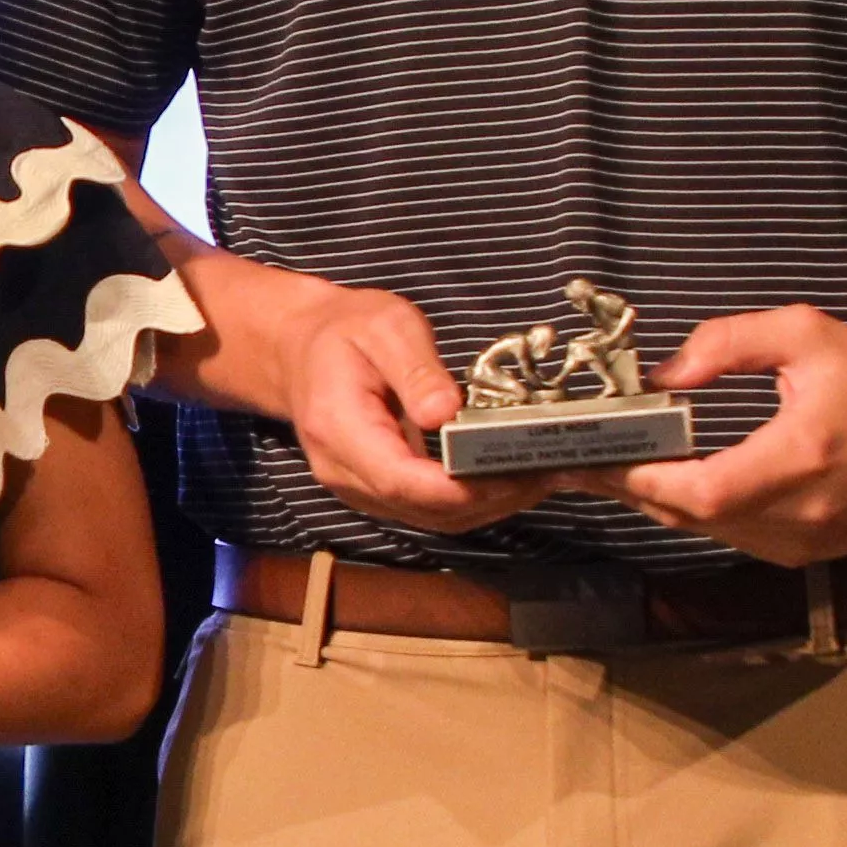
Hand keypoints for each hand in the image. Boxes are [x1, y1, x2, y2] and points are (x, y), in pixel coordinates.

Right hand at [251, 272, 547, 539]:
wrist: (299, 350)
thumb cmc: (343, 332)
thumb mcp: (383, 327)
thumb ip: (416, 369)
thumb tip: (447, 413)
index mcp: (339, 428)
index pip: (402, 480)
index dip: (460, 488)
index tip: (513, 472)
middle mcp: (344, 472)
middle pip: (424, 509)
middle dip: (490, 497)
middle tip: (546, 469)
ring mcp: (358, 489)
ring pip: (432, 519)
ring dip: (488, 505)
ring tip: (539, 474)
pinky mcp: (377, 492)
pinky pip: (429, 510)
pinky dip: (472, 501)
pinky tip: (507, 476)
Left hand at [606, 306, 846, 563]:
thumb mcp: (806, 334)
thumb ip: (729, 343)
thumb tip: (665, 373)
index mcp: (800, 458)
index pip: (700, 490)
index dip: (640, 478)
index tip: (593, 456)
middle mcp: (800, 514)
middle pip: (693, 516)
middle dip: (634, 488)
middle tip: (583, 462)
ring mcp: (805, 543)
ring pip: (710, 531)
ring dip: (663, 502)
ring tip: (619, 468)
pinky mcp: (809, 554)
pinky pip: (736, 537)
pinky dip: (702, 512)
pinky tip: (676, 483)